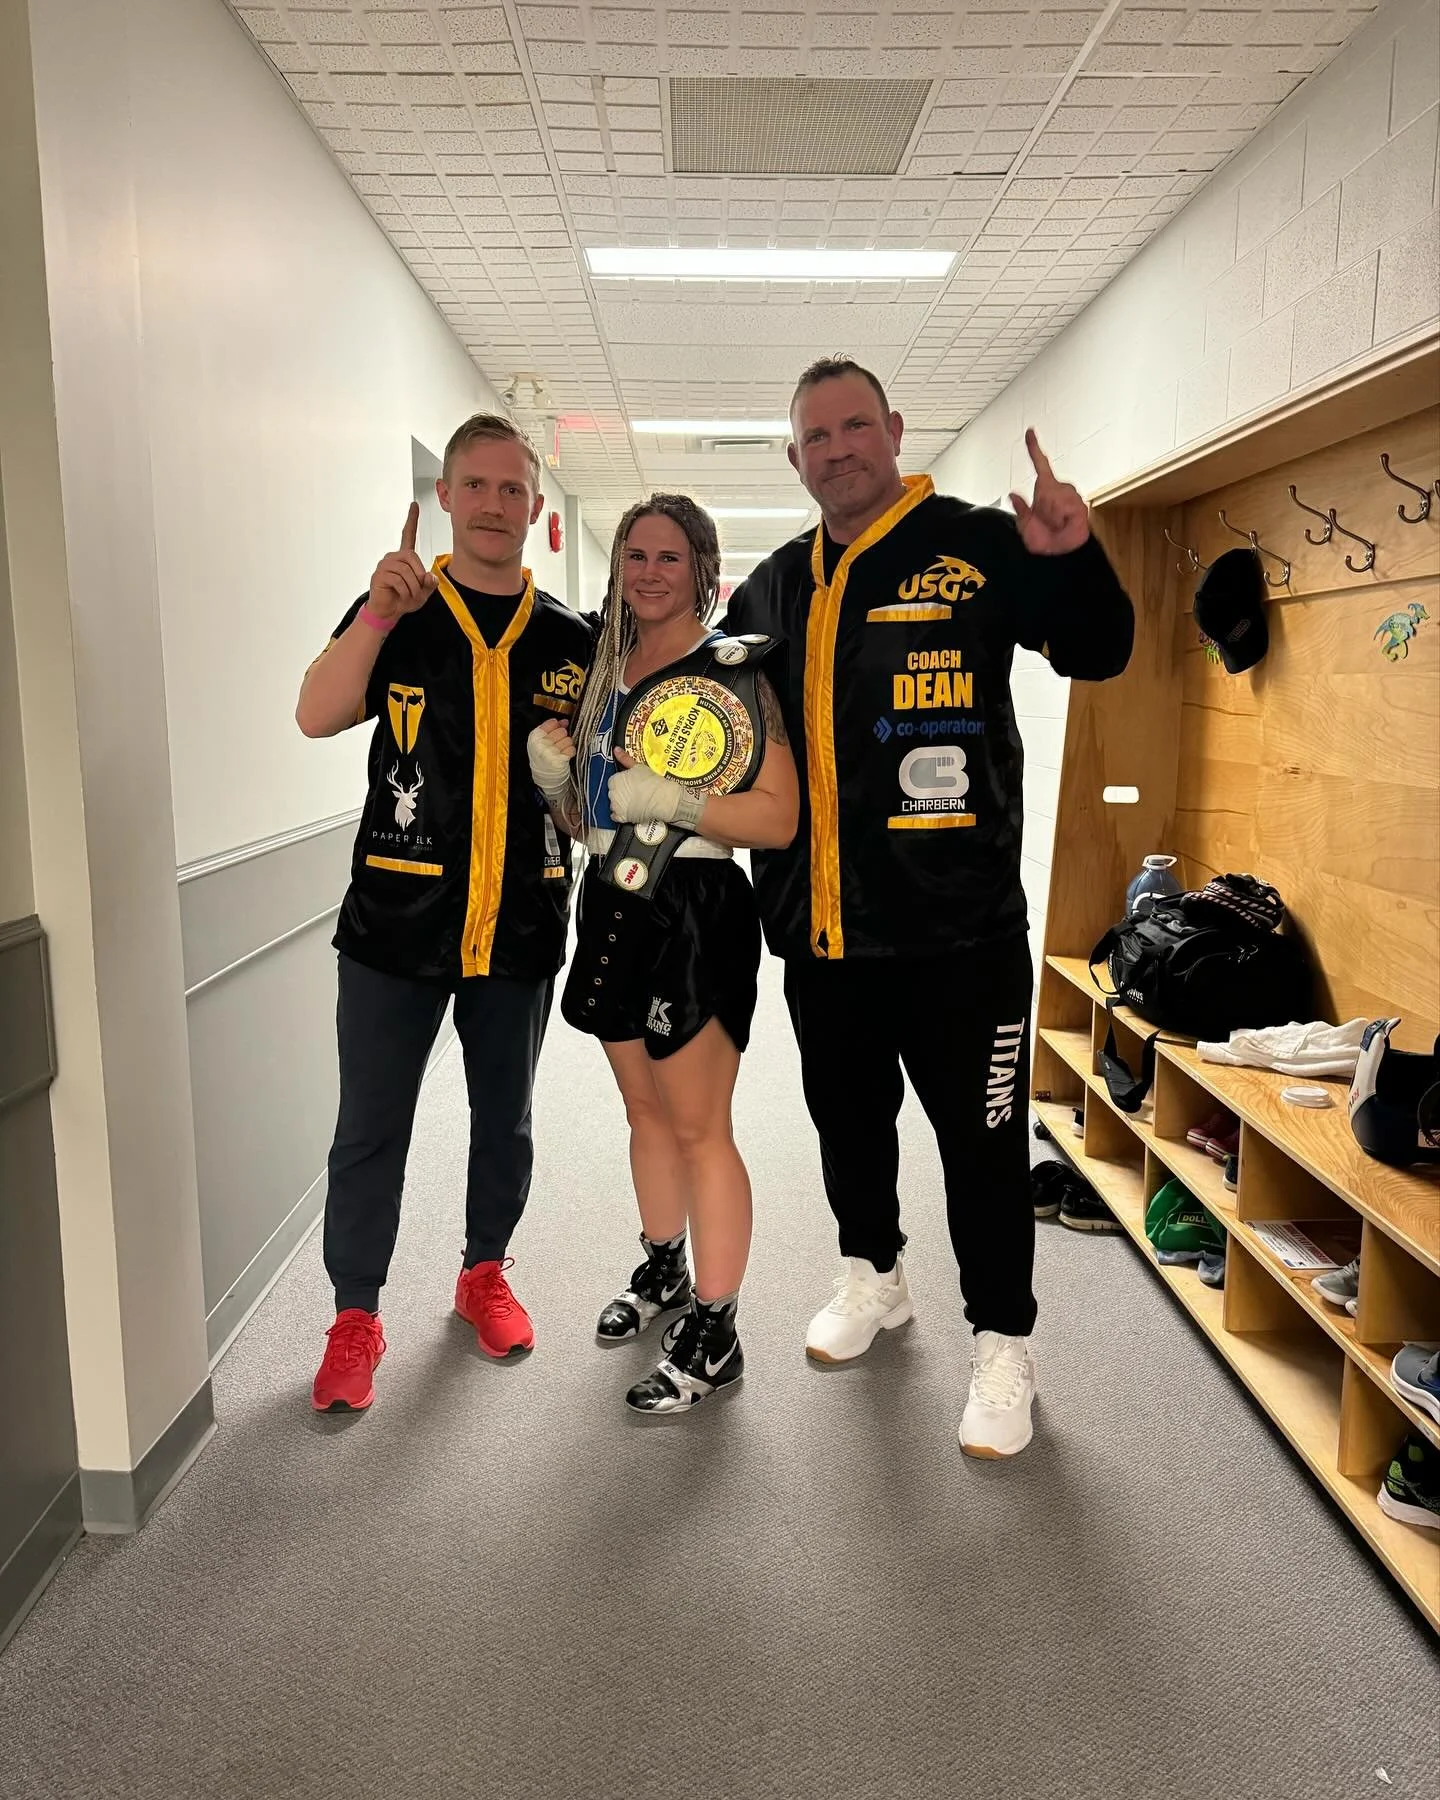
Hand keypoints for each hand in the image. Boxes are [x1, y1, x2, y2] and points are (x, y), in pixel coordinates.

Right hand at [368, 502, 438, 620]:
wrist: (389, 612)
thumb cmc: (405, 599)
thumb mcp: (424, 592)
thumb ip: (430, 583)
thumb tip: (429, 576)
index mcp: (404, 557)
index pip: (408, 534)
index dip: (412, 519)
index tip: (414, 504)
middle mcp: (393, 557)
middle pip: (412, 557)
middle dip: (419, 575)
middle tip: (418, 588)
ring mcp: (385, 565)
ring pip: (406, 571)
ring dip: (412, 587)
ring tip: (409, 595)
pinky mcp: (379, 574)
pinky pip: (398, 580)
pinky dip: (404, 591)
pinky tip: (400, 595)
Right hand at [527, 719, 574, 799]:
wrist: (544, 776)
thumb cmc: (543, 757)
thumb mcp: (541, 741)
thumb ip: (551, 729)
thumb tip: (564, 721)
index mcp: (534, 737)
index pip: (551, 723)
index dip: (558, 725)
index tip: (557, 729)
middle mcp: (541, 744)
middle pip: (561, 731)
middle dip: (563, 736)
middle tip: (559, 743)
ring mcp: (550, 753)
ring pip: (568, 740)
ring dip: (567, 744)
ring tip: (561, 750)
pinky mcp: (559, 760)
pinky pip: (572, 749)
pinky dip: (570, 751)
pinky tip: (565, 754)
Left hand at [608, 756, 704, 829]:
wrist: (663, 798)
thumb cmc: (653, 782)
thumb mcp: (638, 767)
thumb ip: (625, 758)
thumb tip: (616, 750)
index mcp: (614, 779)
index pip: (613, 780)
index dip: (622, 782)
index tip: (630, 783)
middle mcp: (612, 793)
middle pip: (613, 792)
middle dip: (621, 792)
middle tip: (634, 791)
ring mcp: (616, 806)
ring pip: (614, 804)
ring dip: (620, 803)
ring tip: (633, 801)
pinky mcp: (621, 817)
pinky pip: (615, 816)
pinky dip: (620, 814)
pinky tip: (629, 810)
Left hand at [1009, 430, 1090, 555]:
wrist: (1059, 555)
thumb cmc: (1044, 541)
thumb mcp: (1025, 526)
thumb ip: (1020, 509)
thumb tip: (1013, 494)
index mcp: (1044, 491)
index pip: (1040, 465)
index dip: (1034, 449)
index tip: (1030, 433)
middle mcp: (1058, 490)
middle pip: (1046, 484)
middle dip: (1042, 505)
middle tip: (1045, 521)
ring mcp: (1070, 496)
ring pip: (1054, 495)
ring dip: (1050, 513)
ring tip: (1055, 523)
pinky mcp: (1079, 505)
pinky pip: (1064, 505)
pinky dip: (1060, 516)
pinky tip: (1062, 522)